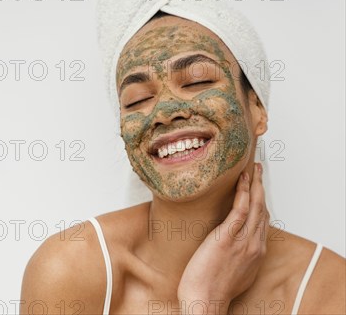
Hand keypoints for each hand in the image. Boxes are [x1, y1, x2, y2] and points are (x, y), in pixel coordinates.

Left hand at [177, 163, 269, 313]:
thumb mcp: (233, 271)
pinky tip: (242, 180)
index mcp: (256, 252)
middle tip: (258, 170)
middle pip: (262, 209)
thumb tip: (228, 245)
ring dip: (254, 184)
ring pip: (255, 206)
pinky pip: (240, 210)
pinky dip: (243, 192)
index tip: (258, 189)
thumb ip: (236, 255)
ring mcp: (243, 241)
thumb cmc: (212, 289)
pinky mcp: (227, 237)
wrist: (205, 300)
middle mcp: (254, 244)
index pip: (262, 221)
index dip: (261, 202)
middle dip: (261, 187)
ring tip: (251, 168)